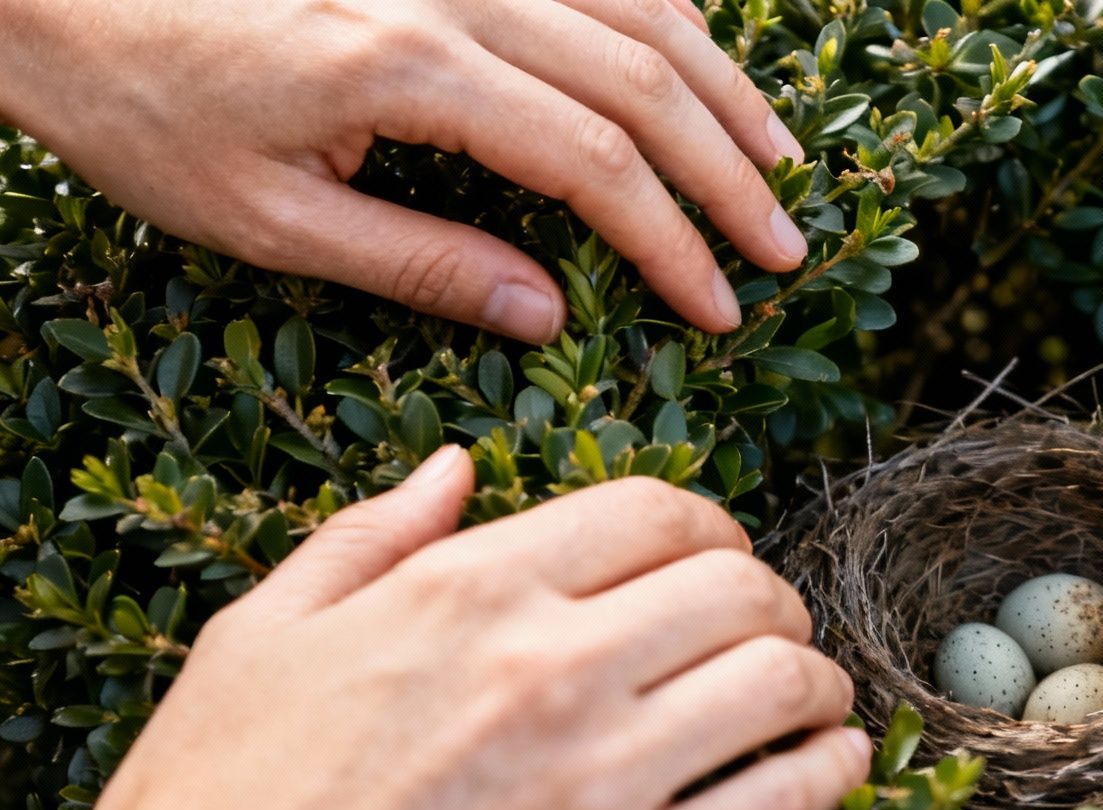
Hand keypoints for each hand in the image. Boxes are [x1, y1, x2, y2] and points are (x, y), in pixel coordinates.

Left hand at [0, 0, 806, 338]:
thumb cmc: (144, 110)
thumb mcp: (267, 219)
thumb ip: (421, 263)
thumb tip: (548, 314)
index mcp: (415, 68)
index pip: (595, 163)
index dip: (673, 242)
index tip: (723, 306)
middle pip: (643, 80)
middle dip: (727, 173)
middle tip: (786, 249)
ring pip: (637, 6)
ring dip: (720, 86)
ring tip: (782, 160)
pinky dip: (660, 9)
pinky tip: (697, 56)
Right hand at [0, 449, 867, 809]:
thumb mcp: (258, 641)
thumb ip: (370, 538)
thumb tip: (455, 465)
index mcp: (467, 590)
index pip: (657, 511)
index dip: (712, 526)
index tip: (717, 558)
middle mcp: (550, 666)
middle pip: (740, 586)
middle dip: (772, 599)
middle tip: (769, 631)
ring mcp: (600, 781)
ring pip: (783, 684)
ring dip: (818, 682)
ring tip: (812, 699)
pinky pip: (784, 804)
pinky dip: (834, 773)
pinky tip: (836, 764)